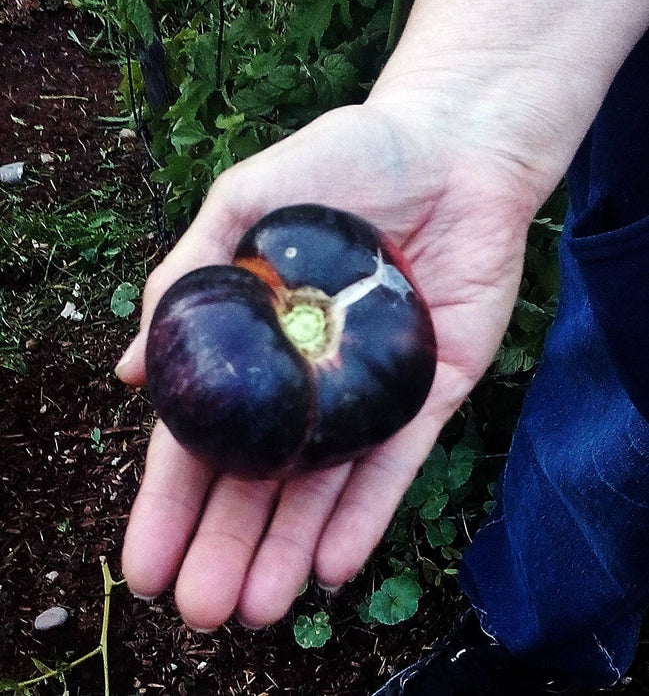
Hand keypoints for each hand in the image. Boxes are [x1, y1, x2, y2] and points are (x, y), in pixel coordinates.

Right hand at [116, 98, 540, 629]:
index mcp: (258, 339)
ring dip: (288, 546)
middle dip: (226, 542)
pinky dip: (365, 512)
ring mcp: (370, 389)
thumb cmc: (346, 157)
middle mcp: (309, 375)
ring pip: (323, 484)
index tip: (145, 559)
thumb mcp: (246, 201)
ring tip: (256, 607)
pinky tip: (331, 565)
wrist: (454, 146)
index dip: (170, 496)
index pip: (206, 431)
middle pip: (260, 474)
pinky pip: (396, 461)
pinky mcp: (431, 389)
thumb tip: (131, 372)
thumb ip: (189, 275)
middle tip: (197, 608)